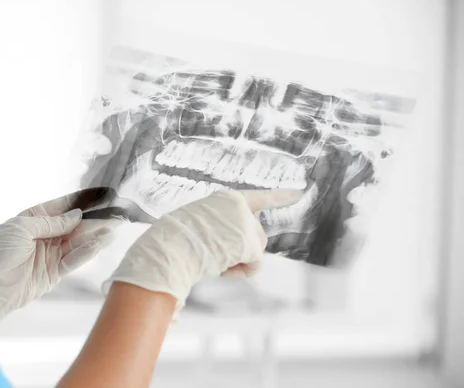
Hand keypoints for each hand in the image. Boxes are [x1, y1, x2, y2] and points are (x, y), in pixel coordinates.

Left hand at [0, 188, 117, 330]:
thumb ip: (51, 222)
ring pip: (76, 243)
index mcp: (29, 221)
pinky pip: (73, 260)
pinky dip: (86, 253)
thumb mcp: (21, 228)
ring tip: (113, 227)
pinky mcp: (53, 274)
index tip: (97, 196)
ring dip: (94, 236)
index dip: (77, 201)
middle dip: (91, 220)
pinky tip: (99, 244)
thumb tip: (75, 215)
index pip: (58, 208)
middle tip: (112, 214)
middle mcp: (41, 237)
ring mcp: (48, 256)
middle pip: (71, 226)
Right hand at [103, 189, 302, 315]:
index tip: (300, 192)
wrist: (167, 249)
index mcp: (223, 200)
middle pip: (257, 235)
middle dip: (243, 251)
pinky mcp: (249, 240)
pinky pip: (256, 265)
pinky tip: (222, 269)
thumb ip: (218, 232)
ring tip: (214, 262)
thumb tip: (213, 273)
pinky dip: (242, 273)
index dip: (280, 197)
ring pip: (256, 251)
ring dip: (240, 262)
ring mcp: (244, 221)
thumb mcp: (197, 228)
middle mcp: (237, 205)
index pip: (259, 197)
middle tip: (217, 258)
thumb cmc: (172, 244)